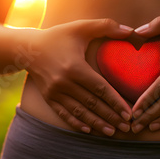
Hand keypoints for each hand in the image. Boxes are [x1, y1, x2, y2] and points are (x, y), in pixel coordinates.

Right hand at [27, 19, 133, 135]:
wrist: (28, 48)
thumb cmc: (58, 36)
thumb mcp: (80, 27)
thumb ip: (106, 26)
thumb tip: (132, 31)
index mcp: (75, 67)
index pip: (100, 89)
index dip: (116, 102)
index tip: (129, 113)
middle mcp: (64, 83)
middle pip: (92, 104)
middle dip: (111, 117)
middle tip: (127, 127)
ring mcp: (54, 92)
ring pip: (79, 112)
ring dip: (96, 124)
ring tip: (112, 132)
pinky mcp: (48, 97)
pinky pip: (64, 114)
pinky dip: (76, 123)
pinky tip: (88, 130)